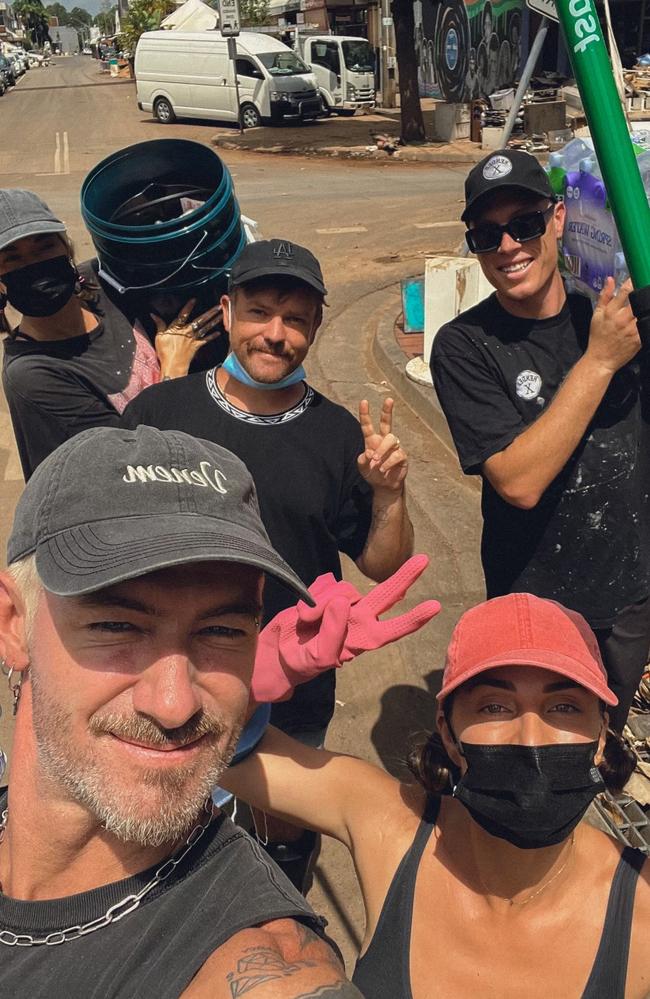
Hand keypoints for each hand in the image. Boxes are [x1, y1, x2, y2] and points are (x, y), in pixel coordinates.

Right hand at [153, 298, 222, 378]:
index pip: (183, 314)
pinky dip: (212, 336)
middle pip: (200, 320)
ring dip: (214, 321)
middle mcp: (187, 332)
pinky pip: (206, 340)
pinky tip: (218, 332)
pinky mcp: (196, 346)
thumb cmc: (165, 352)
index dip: (188, 307)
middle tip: (218, 307)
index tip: (194, 300)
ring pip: (205, 328)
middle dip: (209, 313)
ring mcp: (193, 339)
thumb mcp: (159, 336)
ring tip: (221, 315)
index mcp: (177, 328)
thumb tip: (153, 315)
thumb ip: (159, 324)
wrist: (173, 366)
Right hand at [251, 555, 440, 702]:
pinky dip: (309, 598)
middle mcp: (356, 619)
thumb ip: (333, 634)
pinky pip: (323, 585)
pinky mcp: (322, 595)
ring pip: (343, 590)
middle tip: (424, 560)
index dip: (413, 619)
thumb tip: (343, 601)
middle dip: (404, 577)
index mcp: (361, 640)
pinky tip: (302, 613)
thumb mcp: (318, 658)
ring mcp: (340, 605)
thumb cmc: (300, 663)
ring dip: (320, 605)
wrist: (274, 653)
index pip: (391, 629)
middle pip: (385, 595)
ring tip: (305, 623)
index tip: (434, 607)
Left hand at [358, 397, 407, 492]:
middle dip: (387, 410)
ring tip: (376, 461)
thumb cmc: (372, 473)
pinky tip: (383, 469)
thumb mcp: (362, 467)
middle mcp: (383, 440)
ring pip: (391, 439)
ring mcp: (394, 447)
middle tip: (389, 399)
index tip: (364, 402)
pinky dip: (388, 462)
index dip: (365, 413)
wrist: (383, 486)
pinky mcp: (402, 456)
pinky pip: (397, 454)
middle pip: (387, 423)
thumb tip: (370, 453)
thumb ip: (362, 459)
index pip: (368, 425)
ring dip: (382, 450)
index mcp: (372, 440)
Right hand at [586, 278, 640, 375]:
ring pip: (645, 312)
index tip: (638, 278)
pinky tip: (644, 318)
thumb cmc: (598, 337)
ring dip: (646, 308)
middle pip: (640, 300)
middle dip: (643, 294)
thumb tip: (610, 279)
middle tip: (645, 291)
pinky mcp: (639, 338)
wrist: (601, 359)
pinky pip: (646, 325)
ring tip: (644, 307)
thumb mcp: (597, 315)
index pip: (626, 291)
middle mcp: (623, 319)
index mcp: (611, 311)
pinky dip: (647, 320)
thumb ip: (604, 296)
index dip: (634, 282)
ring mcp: (633, 329)